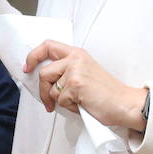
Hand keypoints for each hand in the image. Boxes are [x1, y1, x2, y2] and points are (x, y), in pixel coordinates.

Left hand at [23, 39, 145, 129]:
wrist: (125, 103)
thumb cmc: (106, 93)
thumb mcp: (85, 73)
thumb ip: (67, 71)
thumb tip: (43, 80)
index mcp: (77, 53)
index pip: (47, 46)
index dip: (33, 56)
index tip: (28, 68)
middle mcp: (75, 59)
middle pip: (44, 73)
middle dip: (43, 91)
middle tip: (49, 102)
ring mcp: (75, 71)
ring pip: (51, 90)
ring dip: (61, 101)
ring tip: (78, 102)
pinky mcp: (76, 84)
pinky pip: (61, 100)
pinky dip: (70, 108)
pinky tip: (84, 105)